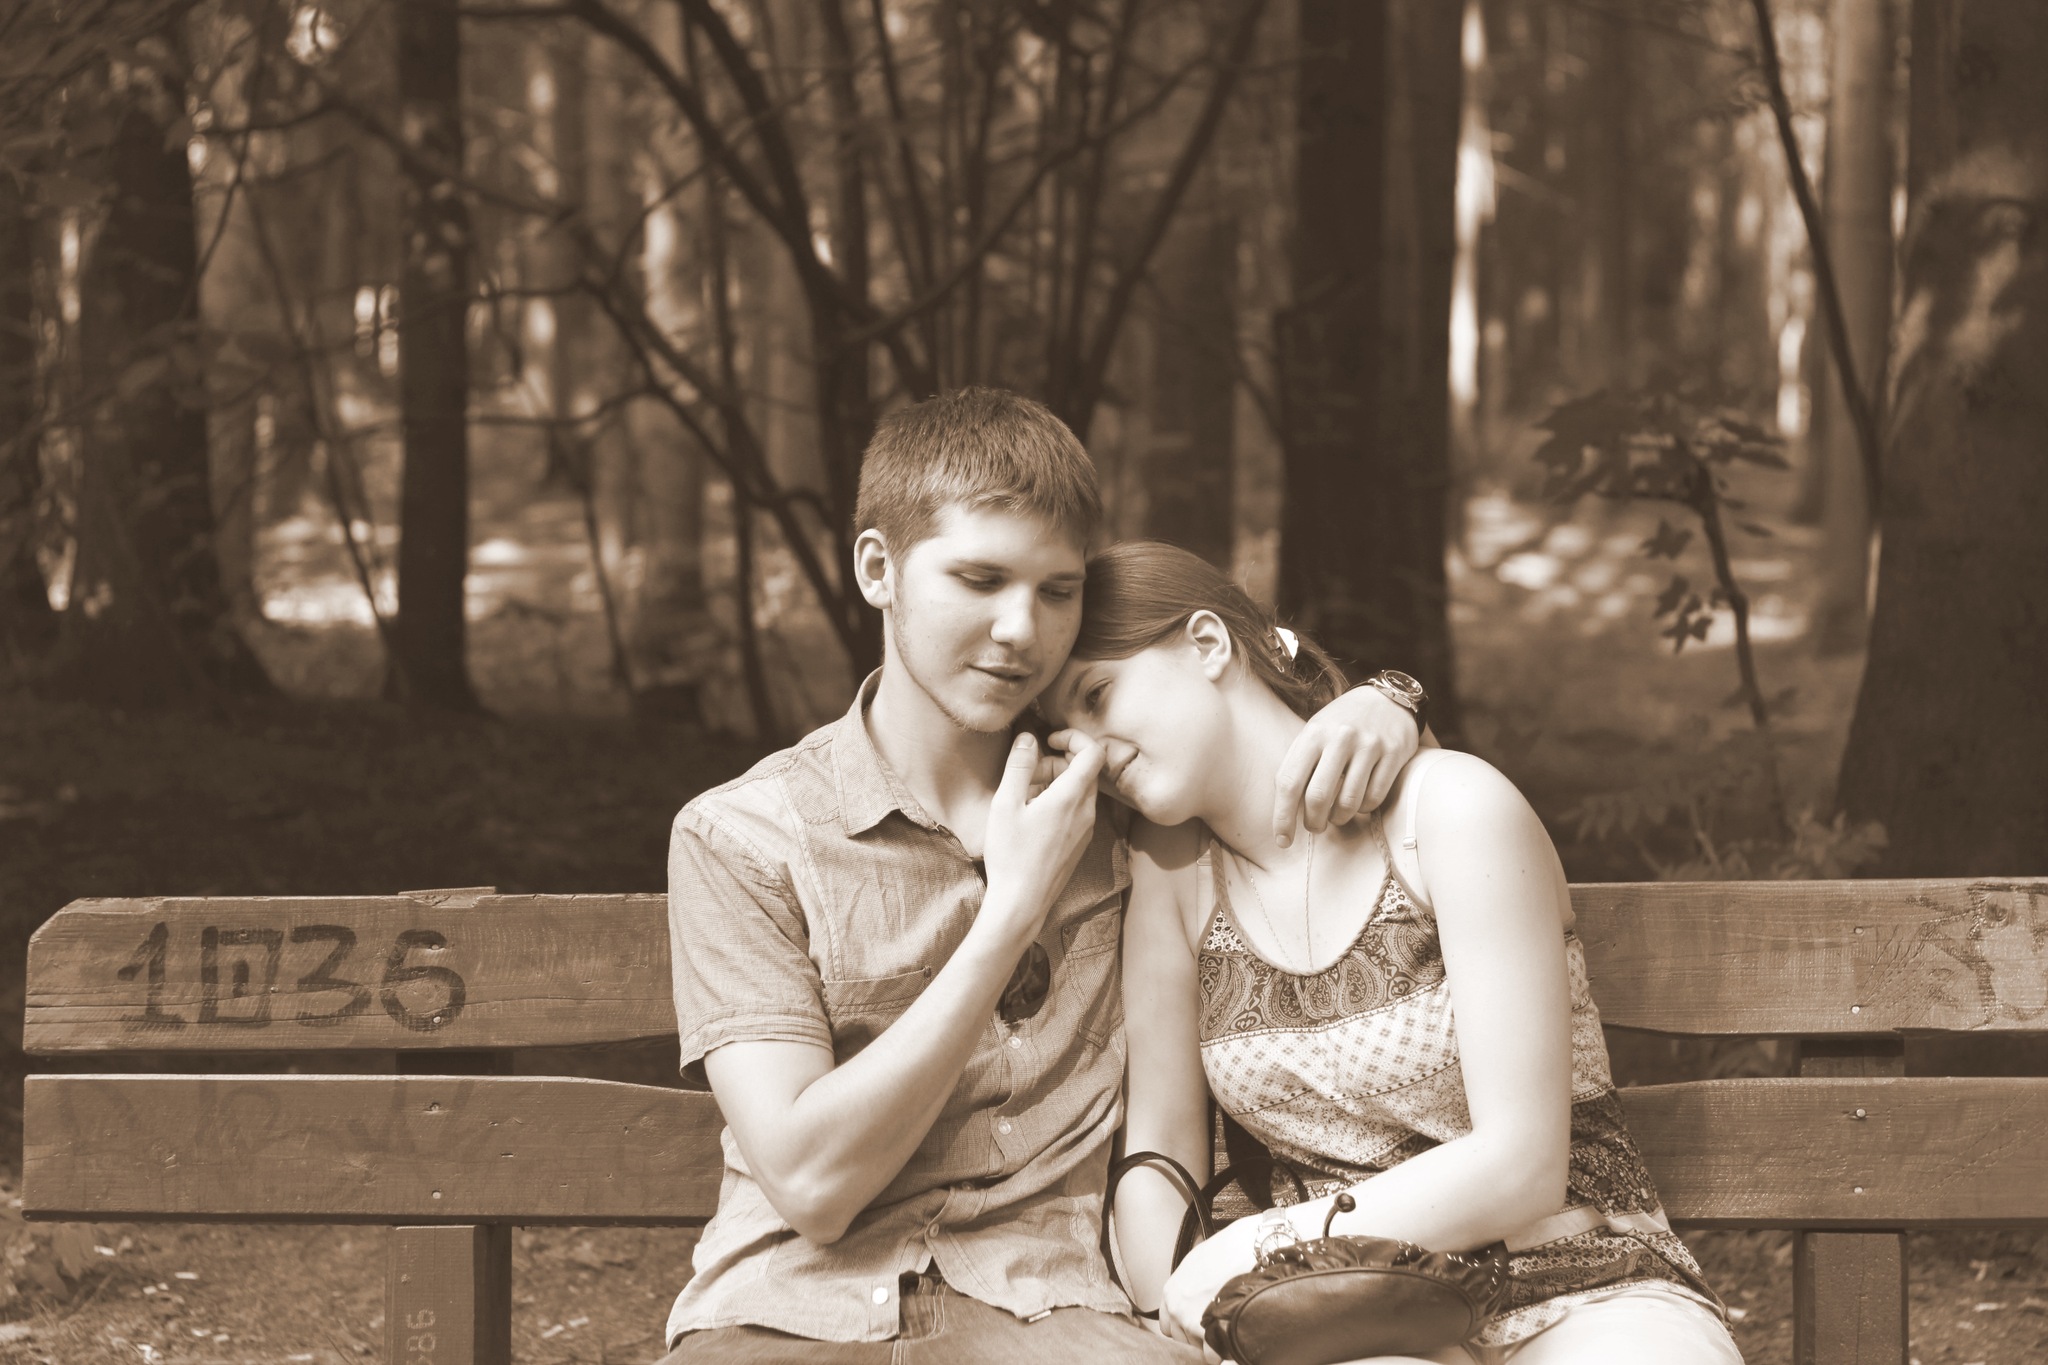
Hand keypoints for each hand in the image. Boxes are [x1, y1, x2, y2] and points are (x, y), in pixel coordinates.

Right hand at [980, 730, 1104, 940]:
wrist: (1022, 904)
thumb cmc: (1011, 855)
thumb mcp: (1006, 804)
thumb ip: (1019, 766)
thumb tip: (1029, 738)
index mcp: (1071, 797)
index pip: (1094, 752)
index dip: (1074, 737)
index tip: (1049, 740)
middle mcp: (1087, 812)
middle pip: (1084, 770)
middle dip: (1057, 761)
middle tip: (1028, 773)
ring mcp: (1086, 829)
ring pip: (1080, 791)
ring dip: (1056, 782)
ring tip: (1025, 796)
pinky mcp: (1080, 843)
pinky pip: (1077, 810)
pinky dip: (1059, 802)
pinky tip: (1032, 816)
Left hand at [1160, 1197, 1335, 1345]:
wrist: (1250, 1248)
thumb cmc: (1228, 1251)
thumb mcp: (1196, 1265)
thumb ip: (1187, 1289)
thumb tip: (1193, 1302)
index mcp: (1171, 1292)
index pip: (1168, 1324)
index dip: (1186, 1326)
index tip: (1198, 1325)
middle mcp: (1177, 1308)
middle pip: (1182, 1337)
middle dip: (1198, 1334)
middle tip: (1216, 1323)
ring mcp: (1191, 1321)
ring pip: (1197, 1346)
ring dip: (1210, 1341)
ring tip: (1228, 1323)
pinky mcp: (1209, 1332)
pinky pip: (1212, 1355)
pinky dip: (1222, 1350)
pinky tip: (1233, 1334)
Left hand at [1272, 686, 1423, 845]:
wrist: (1386, 697)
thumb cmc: (1341, 724)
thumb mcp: (1314, 733)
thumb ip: (1300, 765)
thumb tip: (1286, 811)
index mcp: (1312, 734)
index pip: (1289, 782)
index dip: (1282, 817)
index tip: (1282, 840)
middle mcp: (1340, 737)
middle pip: (1318, 797)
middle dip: (1313, 823)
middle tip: (1314, 828)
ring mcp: (1369, 745)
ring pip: (1348, 802)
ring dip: (1339, 819)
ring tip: (1336, 816)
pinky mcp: (1393, 753)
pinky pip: (1374, 797)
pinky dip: (1364, 809)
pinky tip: (1360, 803)